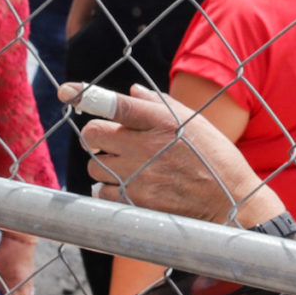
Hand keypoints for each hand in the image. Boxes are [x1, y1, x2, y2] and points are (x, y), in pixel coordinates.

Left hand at [67, 83, 272, 226]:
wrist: (230, 203)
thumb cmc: (214, 157)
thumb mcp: (194, 122)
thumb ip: (159, 104)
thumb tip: (131, 92)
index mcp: (162, 121)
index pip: (115, 104)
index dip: (85, 95)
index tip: (66, 91)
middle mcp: (146, 146)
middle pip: (92, 135)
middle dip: (95, 137)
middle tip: (107, 141)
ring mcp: (139, 175)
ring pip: (94, 166)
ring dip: (102, 165)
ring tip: (125, 167)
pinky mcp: (136, 202)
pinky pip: (102, 192)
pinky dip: (107, 189)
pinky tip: (125, 186)